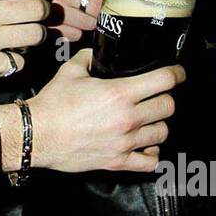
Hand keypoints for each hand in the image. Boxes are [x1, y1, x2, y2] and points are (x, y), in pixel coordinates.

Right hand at [15, 49, 181, 173]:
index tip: (177, 73)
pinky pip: (151, 161)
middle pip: (168, 106)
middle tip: (158, 96)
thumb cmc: (53, 104)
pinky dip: (153, 153)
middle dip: (166, 98)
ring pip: (162, 132)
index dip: (176, 73)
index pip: (164, 80)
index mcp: (119, 93)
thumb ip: (89, 57)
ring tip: (149, 120)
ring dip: (158, 124)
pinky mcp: (118, 161)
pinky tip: (145, 145)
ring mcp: (125, 142)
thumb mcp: (70, 71)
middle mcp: (127, 118)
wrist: (37, 134)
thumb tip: (98, 53)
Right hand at [48, 0, 110, 41]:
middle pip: (97, 8)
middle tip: (103, 6)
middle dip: (103, 8)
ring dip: (92, 21)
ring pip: (88, 24)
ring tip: (87, 13)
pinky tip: (75, 22)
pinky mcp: (49, 27)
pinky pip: (76, 35)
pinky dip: (78, 31)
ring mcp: (52, 10)